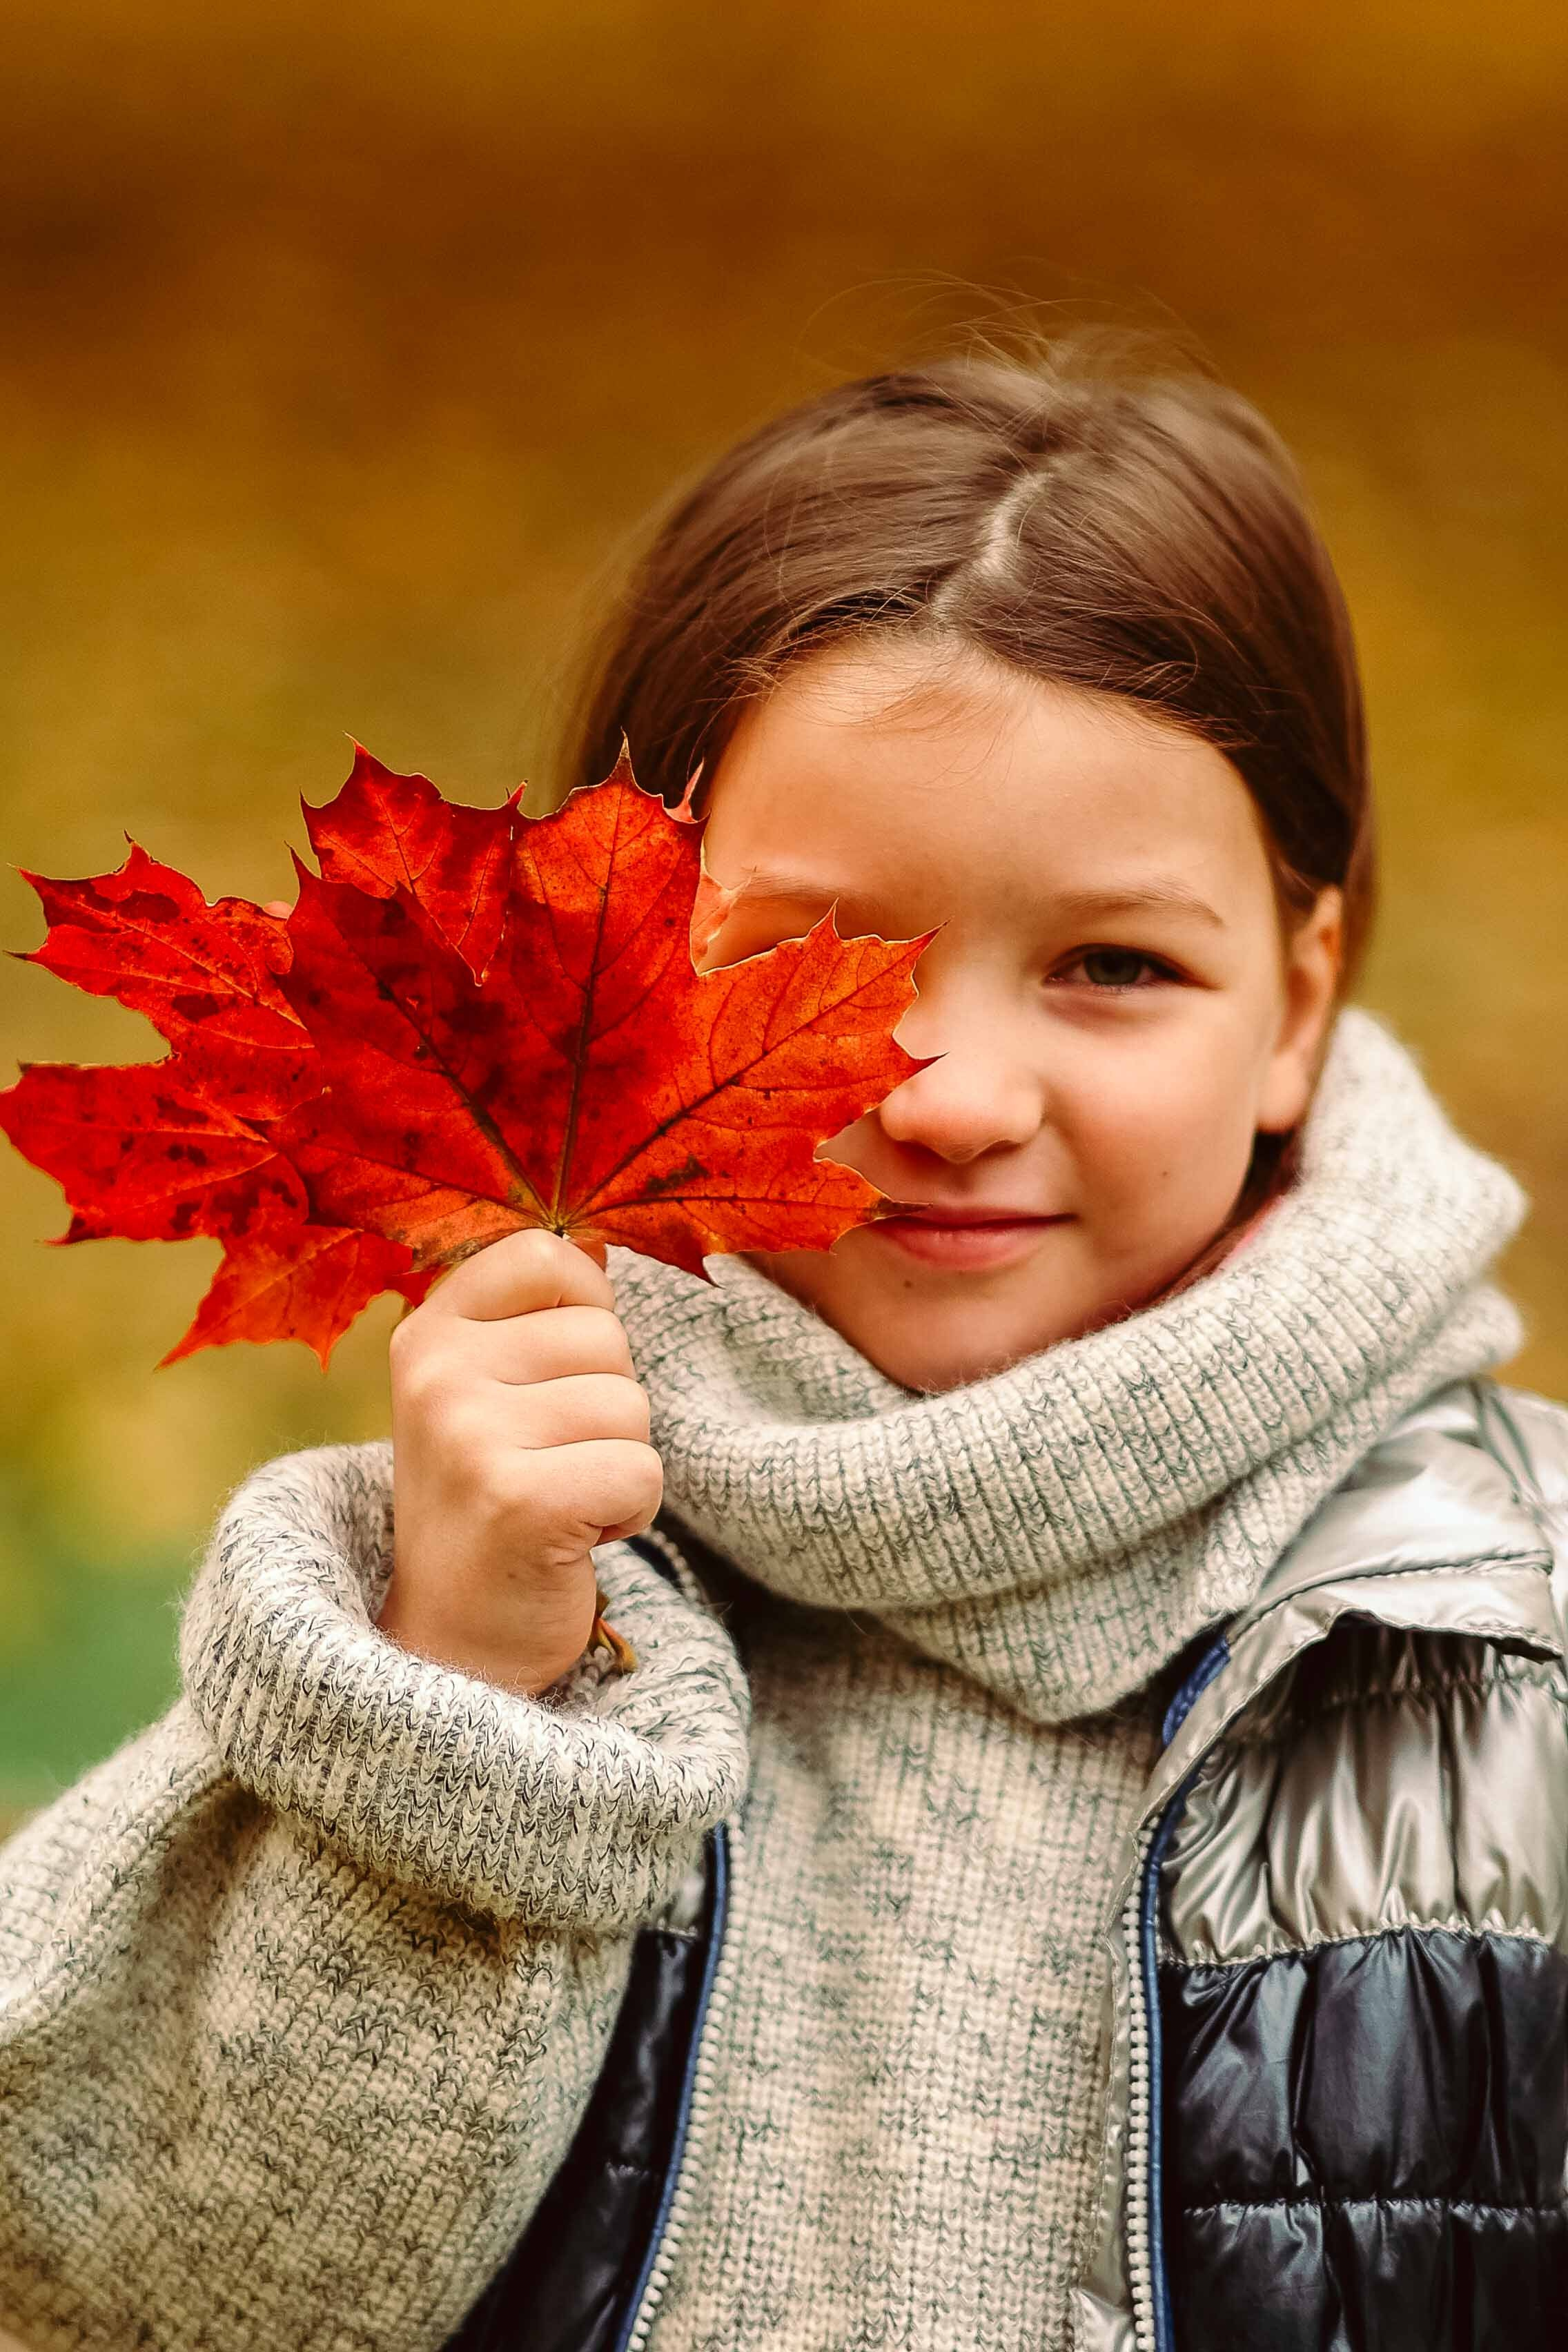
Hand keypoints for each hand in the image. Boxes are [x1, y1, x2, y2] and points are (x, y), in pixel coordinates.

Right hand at [382, 1230, 661, 1695]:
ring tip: (558, 1501)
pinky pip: (641, 1470)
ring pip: (632, 1407)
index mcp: (427, 1332)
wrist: (451, 1647)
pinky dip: (630, 1513)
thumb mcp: (486, 1392)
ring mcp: (469, 1436)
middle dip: (607, 1411)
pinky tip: (573, 1539)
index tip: (553, 1381)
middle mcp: (436, 1373)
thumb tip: (608, 1247)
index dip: (585, 1315)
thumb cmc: (491, 1501)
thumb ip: (534, 1320)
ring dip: (619, 1465)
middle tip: (548, 1465)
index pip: (547, 1256)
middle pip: (609, 1339)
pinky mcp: (518, 1501)